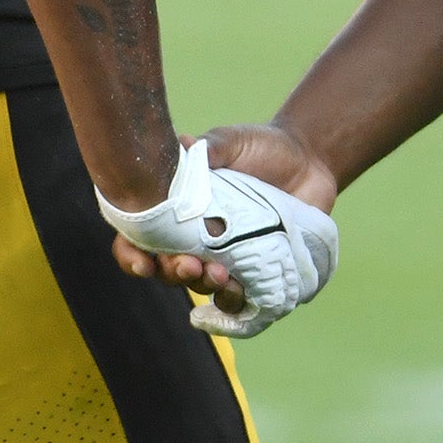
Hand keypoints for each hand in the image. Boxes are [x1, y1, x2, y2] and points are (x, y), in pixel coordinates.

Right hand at [99, 137, 339, 338]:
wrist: (310, 161)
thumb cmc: (262, 148)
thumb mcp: (232, 142)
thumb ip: (207, 148)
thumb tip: (181, 144)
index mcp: (178, 210)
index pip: (141, 238)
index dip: (132, 254)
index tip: (142, 261)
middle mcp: (196, 239)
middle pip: (168, 270)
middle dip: (173, 273)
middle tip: (190, 264)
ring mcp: (226, 258)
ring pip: (202, 287)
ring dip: (204, 287)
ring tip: (220, 275)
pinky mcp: (256, 271)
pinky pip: (240, 297)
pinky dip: (236, 300)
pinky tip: (241, 290)